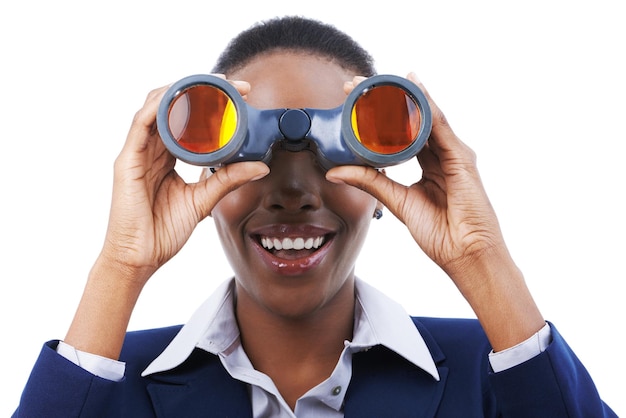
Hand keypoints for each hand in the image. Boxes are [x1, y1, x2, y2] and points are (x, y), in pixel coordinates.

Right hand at [64, 79, 267, 357]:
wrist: (141, 257)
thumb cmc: (164, 230)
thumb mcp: (204, 199)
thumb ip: (228, 180)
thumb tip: (260, 166)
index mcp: (168, 155)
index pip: (188, 119)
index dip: (211, 103)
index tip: (241, 95)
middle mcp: (152, 148)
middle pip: (174, 106)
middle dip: (202, 90)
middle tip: (233, 86)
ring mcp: (138, 152)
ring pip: (156, 107)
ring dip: (183, 91)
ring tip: (210, 85)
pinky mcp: (127, 160)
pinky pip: (140, 125)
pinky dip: (157, 107)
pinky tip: (176, 98)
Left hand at [327, 74, 543, 349]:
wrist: (466, 254)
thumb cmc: (439, 233)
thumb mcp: (397, 201)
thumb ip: (370, 182)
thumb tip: (334, 172)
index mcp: (428, 164)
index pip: (401, 133)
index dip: (379, 117)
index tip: (353, 103)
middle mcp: (441, 154)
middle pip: (413, 119)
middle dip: (387, 100)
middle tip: (359, 85)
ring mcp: (454, 153)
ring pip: (426, 116)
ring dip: (403, 97)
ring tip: (379, 81)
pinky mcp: (462, 157)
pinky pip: (441, 127)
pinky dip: (427, 108)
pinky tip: (413, 91)